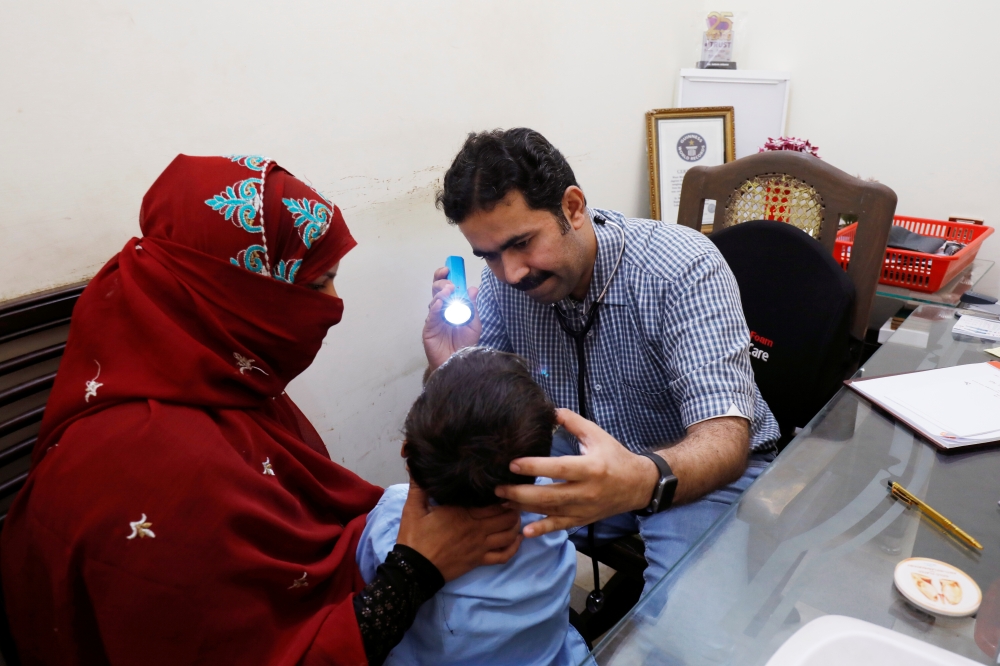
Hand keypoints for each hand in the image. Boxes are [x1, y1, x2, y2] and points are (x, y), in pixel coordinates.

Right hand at [396, 482, 521, 581]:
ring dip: (515, 525)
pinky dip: (514, 548)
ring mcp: (480, 546)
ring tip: (515, 516)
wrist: (414, 569)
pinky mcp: (479, 560)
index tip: (505, 487)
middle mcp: (476, 528)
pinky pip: (504, 556)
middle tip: (514, 500)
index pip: (494, 502)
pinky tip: (517, 539)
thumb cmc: (415, 537)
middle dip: (513, 507)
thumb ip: (418, 486)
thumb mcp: (413, 509)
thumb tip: (414, 465)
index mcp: (463, 513)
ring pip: (509, 534)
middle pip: (506, 516)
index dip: (504, 494)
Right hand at [423, 267, 481, 370]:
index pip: (445, 288)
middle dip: (442, 283)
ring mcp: (434, 319)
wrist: (459, 365)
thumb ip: (472, 307)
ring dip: (440, 293)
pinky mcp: (429, 330)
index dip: (444, 277)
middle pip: (436, 291)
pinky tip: (439, 303)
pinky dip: (435, 308)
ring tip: (448, 290)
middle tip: (450, 284)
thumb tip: (473, 288)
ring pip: (433, 300)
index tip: (449, 269)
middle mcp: (441, 310)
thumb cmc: (465, 345)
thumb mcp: (474, 324)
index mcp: (451, 306)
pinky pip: (431, 316)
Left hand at [494, 409, 658, 537]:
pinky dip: (543, 529)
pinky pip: (560, 526)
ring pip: (551, 511)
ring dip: (525, 508)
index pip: (559, 468)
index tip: (512, 464)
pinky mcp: (583, 519)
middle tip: (498, 487)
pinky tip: (526, 530)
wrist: (638, 485)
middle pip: (549, 495)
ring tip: (503, 501)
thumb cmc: (615, 456)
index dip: (534, 467)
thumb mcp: (597, 435)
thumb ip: (573, 422)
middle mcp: (587, 491)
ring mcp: (585, 508)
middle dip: (521, 493)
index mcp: (591, 468)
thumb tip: (550, 410)